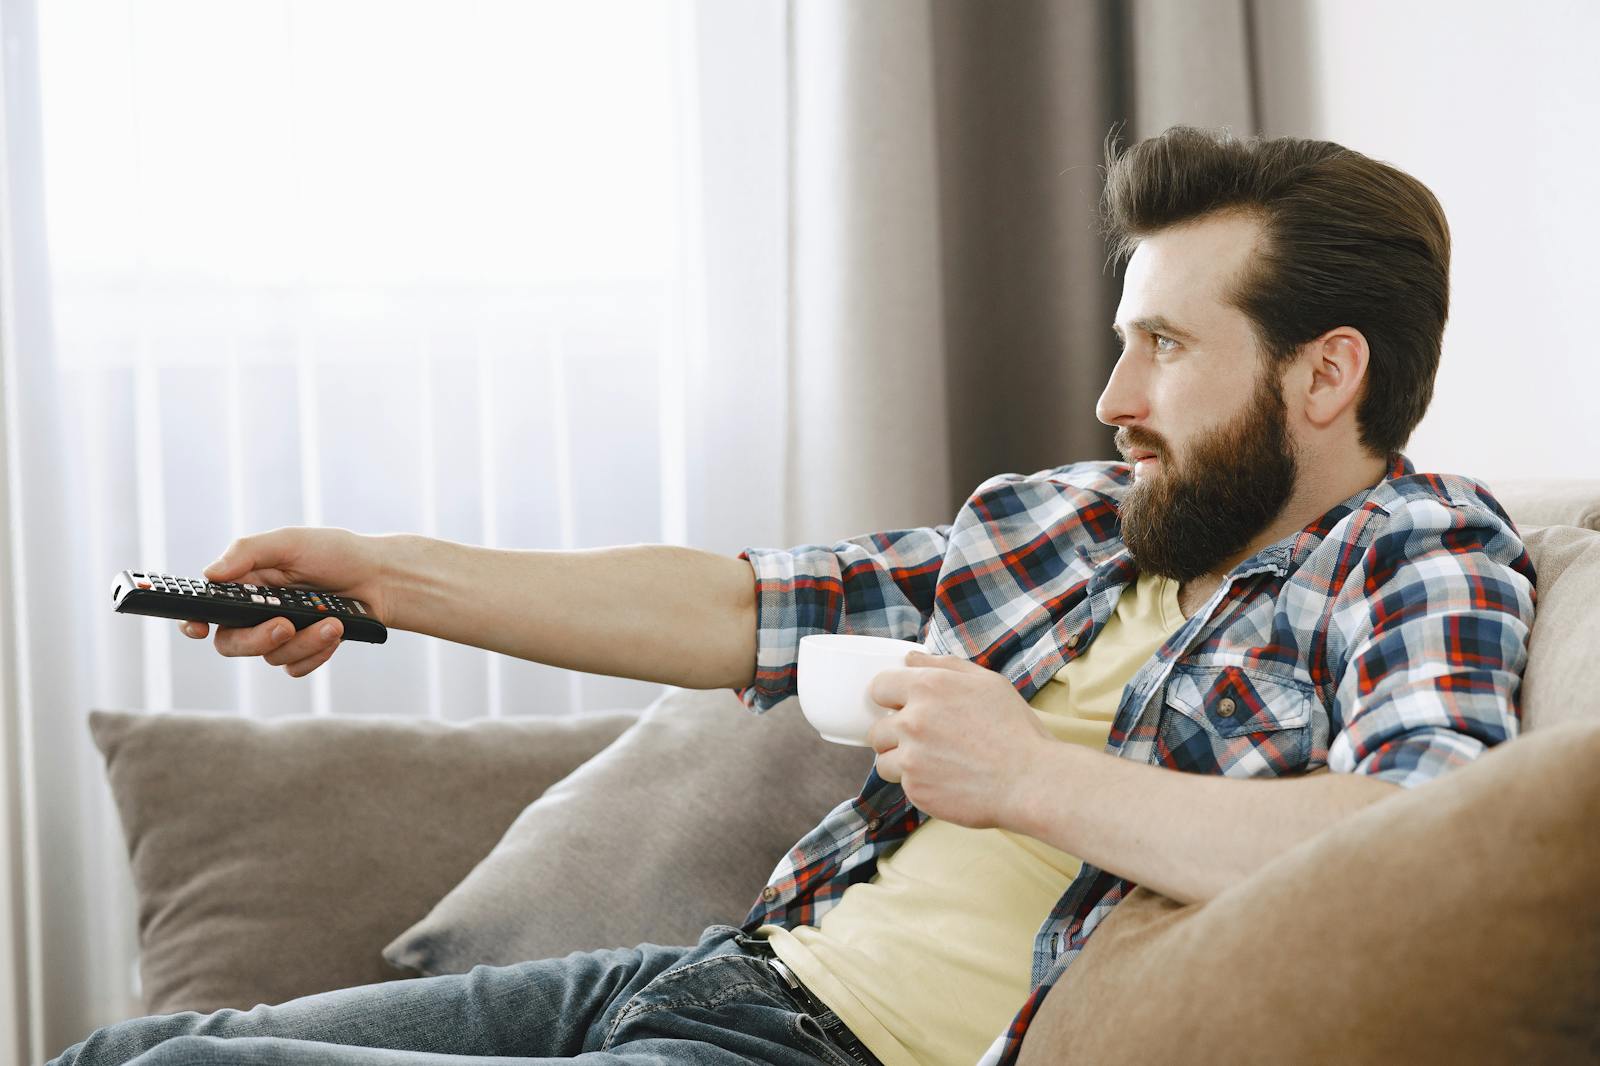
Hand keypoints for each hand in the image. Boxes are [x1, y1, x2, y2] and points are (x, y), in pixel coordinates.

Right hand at [178, 526, 391, 677]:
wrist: (381, 577)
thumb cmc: (336, 553)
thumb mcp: (290, 542)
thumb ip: (248, 553)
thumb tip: (210, 574)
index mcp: (244, 585)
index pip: (206, 608)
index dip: (193, 621)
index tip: (199, 628)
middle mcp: (256, 612)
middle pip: (232, 643)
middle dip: (257, 639)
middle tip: (285, 625)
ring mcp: (280, 634)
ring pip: (270, 656)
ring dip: (303, 641)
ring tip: (332, 622)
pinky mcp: (304, 651)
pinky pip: (295, 667)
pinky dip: (316, 652)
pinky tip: (336, 632)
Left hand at [866, 650, 1051, 828]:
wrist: (1030, 780)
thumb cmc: (1014, 729)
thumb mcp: (987, 683)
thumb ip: (944, 665)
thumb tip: (909, 658)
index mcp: (927, 687)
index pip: (878, 687)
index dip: (890, 698)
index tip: (902, 707)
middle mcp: (912, 721)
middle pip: (877, 729)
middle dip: (896, 735)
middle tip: (927, 742)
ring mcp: (911, 758)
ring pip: (884, 761)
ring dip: (902, 762)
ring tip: (935, 764)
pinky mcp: (916, 789)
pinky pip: (903, 785)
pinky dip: (919, 784)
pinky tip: (947, 781)